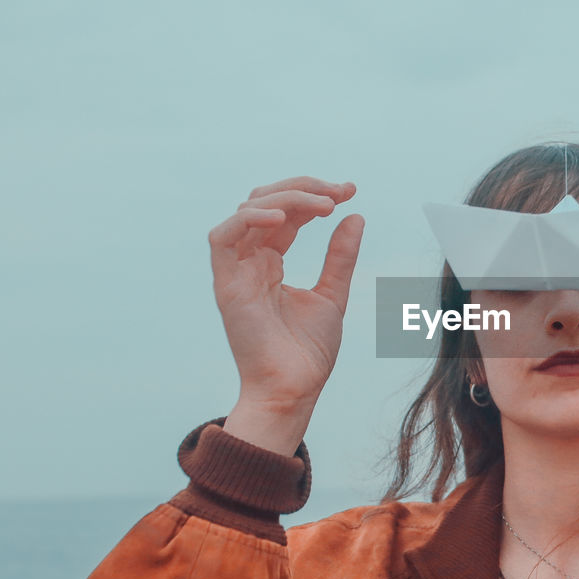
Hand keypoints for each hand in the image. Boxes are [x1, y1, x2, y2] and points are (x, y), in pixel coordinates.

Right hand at [209, 176, 363, 410]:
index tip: (350, 191)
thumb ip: (339, 256)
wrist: (294, 389)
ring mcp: (235, 271)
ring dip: (286, 199)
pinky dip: (249, 220)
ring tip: (323, 205)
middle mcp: (249, 261)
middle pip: (264, 202)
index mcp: (269, 262)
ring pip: (246, 212)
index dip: (314, 195)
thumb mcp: (332, 294)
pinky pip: (223, 238)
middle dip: (303, 188)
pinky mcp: (226, 285)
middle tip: (340, 191)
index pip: (286, 214)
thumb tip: (355, 215)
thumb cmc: (308, 352)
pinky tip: (283, 219)